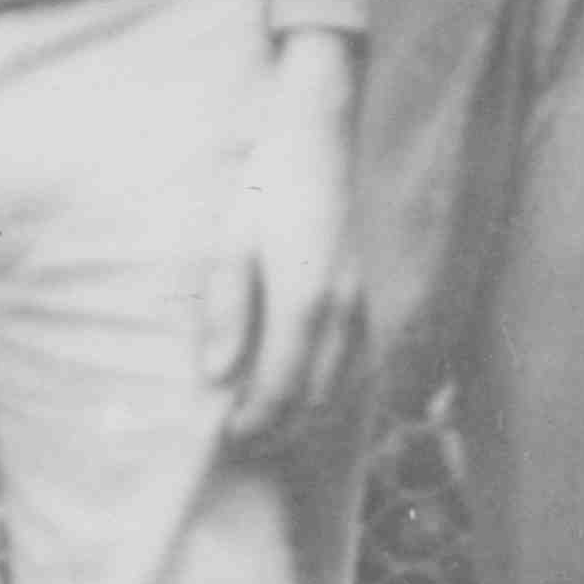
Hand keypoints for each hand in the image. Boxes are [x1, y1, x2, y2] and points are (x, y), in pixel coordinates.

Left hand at [202, 26, 363, 451]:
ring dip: (305, 413)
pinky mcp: (367, 297)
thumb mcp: (230, 243)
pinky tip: (302, 387)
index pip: (281, 390)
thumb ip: (226, 312)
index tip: (227, 438)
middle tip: (241, 442)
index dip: (255, 422)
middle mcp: (343, 315)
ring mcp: (362, 307)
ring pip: (340, 386)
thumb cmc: (265, 187)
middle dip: (279, 428)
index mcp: (305, 304)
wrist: (319, 141)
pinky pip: (355, 364)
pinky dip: (329, 388)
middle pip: (314, 400)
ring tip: (266, 422)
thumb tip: (217, 376)